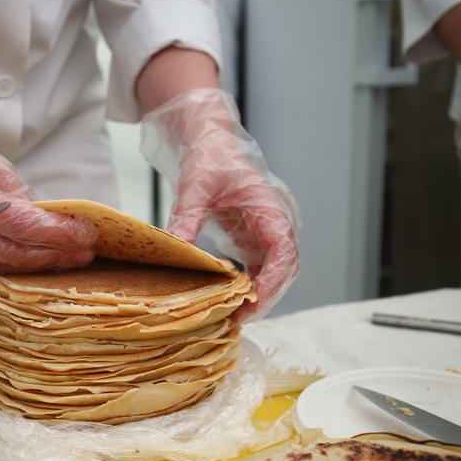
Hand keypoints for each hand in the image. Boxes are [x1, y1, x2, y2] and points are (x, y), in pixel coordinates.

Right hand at [0, 84, 96, 274]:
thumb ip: (24, 199)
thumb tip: (55, 223)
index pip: (20, 226)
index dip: (56, 233)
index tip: (84, 233)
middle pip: (15, 255)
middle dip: (56, 254)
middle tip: (87, 250)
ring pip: (6, 268)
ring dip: (43, 265)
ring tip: (74, 258)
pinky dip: (22, 268)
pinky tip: (45, 262)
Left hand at [141, 88, 300, 320]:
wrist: (211, 143)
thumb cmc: (210, 157)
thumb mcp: (194, 185)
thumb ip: (187, 215)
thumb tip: (175, 245)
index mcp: (270, 205)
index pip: (284, 248)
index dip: (274, 278)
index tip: (256, 299)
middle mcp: (278, 220)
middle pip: (286, 267)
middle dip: (267, 295)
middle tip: (240, 317)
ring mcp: (269, 231)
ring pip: (277, 271)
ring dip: (261, 294)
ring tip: (236, 315)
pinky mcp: (256, 239)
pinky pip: (262, 268)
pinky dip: (252, 286)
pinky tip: (233, 301)